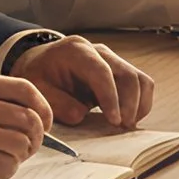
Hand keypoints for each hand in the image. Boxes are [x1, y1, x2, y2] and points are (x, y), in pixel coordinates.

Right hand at [0, 69, 52, 178]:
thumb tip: (25, 115)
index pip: (26, 90)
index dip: (44, 109)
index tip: (44, 124)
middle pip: (29, 119)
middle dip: (35, 139)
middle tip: (26, 148)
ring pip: (21, 145)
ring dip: (19, 157)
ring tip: (4, 160)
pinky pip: (6, 167)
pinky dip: (6, 172)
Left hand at [9, 35, 156, 129]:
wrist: (40, 64)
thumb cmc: (39, 77)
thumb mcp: (38, 90)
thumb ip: (58, 103)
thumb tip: (82, 115)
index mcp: (76, 51)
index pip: (102, 72)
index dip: (111, 98)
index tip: (114, 121)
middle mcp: (98, 51)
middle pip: (127, 74)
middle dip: (129, 104)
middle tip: (122, 127)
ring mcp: (111, 59)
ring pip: (139, 79)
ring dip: (139, 104)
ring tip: (127, 125)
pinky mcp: (119, 71)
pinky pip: (140, 84)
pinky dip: (140, 102)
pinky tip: (128, 118)